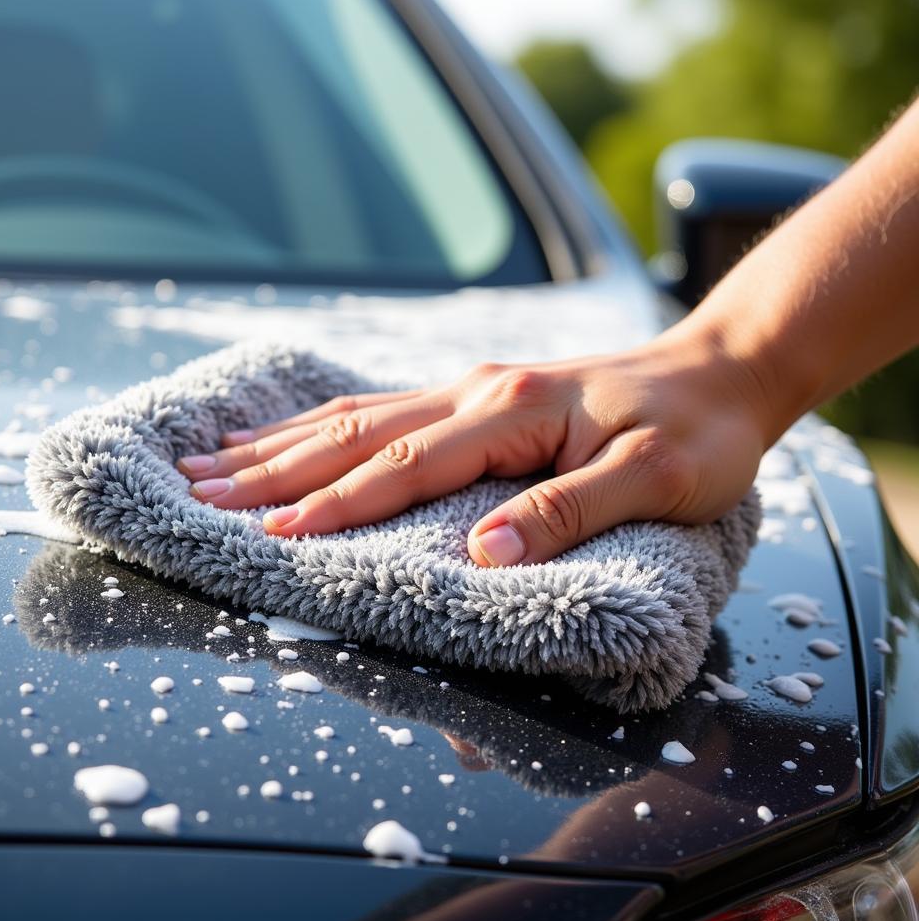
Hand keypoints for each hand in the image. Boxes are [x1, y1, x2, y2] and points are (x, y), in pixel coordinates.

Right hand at [177, 329, 770, 566]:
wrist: (722, 367)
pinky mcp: (479, 393)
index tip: (271, 535)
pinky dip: (327, 421)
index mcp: (513, 412)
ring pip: (359, 412)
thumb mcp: (661, 479)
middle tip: (197, 487)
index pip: (406, 465)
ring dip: (284, 440)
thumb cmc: (699, 431)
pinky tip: (295, 430)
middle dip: (274, 466)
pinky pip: (385, 405)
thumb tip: (487, 552)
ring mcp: (474, 386)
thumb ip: (574, 510)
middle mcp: (479, 391)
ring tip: (215, 456)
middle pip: (357, 431)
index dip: (336, 504)